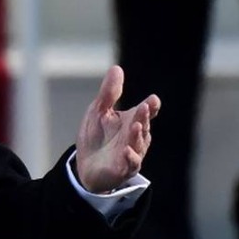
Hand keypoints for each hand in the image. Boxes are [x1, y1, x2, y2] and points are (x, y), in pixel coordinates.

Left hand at [75, 65, 159, 193]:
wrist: (86, 165)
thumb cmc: (96, 136)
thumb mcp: (98, 111)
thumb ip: (109, 93)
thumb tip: (116, 68)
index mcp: (132, 121)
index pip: (146, 112)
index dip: (150, 106)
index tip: (152, 100)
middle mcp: (135, 137)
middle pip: (143, 125)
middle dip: (143, 117)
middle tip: (144, 107)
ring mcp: (131, 154)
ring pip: (138, 144)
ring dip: (138, 135)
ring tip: (136, 125)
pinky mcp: (122, 169)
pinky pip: (130, 164)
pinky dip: (130, 158)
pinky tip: (126, 151)